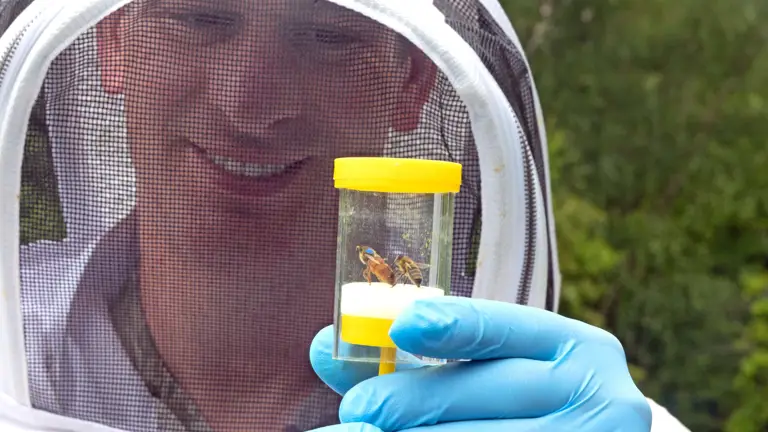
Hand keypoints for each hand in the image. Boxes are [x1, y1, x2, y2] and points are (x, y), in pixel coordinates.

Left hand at [308, 296, 651, 430]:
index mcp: (579, 351)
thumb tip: (326, 344)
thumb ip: (419, 358)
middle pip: (490, 391)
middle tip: (357, 409)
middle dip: (415, 400)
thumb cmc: (527, 404)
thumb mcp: (493, 370)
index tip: (401, 324)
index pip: (511, 327)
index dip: (456, 323)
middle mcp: (599, 399)